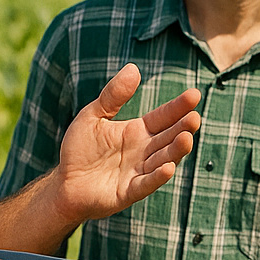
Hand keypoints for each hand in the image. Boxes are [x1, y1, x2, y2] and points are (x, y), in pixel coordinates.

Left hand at [53, 63, 201, 223]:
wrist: (64, 183)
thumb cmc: (79, 150)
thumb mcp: (92, 116)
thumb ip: (113, 95)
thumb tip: (134, 68)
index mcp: (138, 131)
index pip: (163, 117)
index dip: (178, 107)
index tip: (194, 94)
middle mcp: (144, 151)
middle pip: (169, 137)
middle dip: (183, 128)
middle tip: (194, 117)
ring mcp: (139, 172)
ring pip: (163, 160)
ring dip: (176, 151)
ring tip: (186, 138)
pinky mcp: (130, 191)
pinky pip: (146, 184)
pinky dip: (157, 177)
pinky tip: (168, 168)